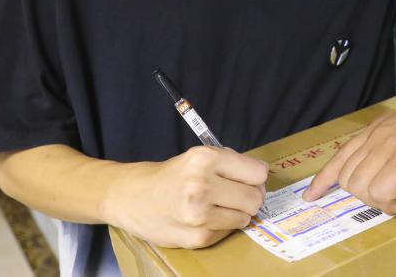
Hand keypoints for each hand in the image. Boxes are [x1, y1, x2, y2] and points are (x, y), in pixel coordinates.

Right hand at [103, 146, 267, 248]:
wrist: (132, 197)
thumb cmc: (171, 176)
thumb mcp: (199, 157)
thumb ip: (231, 164)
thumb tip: (262, 177)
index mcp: (205, 159)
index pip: (258, 172)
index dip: (255, 176)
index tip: (247, 178)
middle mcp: (202, 185)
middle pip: (255, 198)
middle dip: (250, 196)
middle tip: (234, 194)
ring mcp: (199, 214)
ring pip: (245, 217)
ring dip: (236, 213)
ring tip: (217, 205)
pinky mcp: (197, 237)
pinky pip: (229, 232)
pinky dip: (222, 226)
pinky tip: (205, 218)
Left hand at [302, 95, 395, 214]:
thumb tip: (390, 174)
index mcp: (381, 127)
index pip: (341, 153)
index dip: (324, 178)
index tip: (312, 194)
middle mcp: (380, 134)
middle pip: (347, 177)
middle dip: (365, 196)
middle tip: (395, 196)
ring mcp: (390, 146)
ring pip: (360, 188)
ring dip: (382, 201)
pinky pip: (381, 195)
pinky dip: (395, 205)